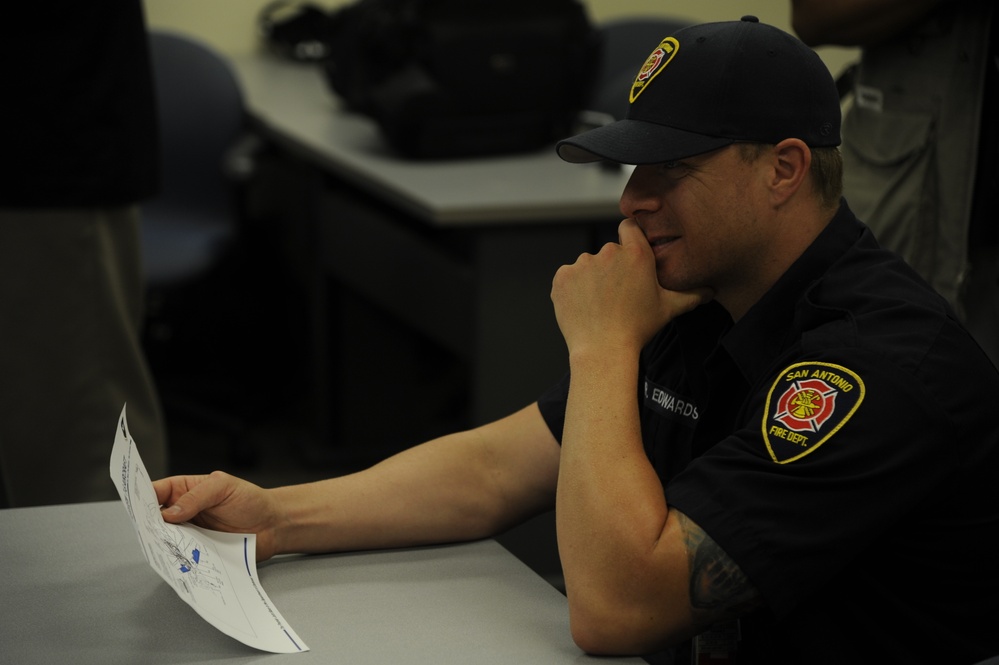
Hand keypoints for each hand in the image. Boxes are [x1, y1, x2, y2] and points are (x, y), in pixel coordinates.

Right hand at [154, 471, 283, 560]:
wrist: (273, 525)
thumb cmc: (250, 500)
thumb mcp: (223, 487)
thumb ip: (196, 496)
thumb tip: (168, 513)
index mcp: (185, 489)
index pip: (156, 491)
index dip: (142, 498)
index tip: (135, 507)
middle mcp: (183, 513)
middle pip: (154, 519)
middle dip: (148, 524)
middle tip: (147, 530)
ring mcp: (189, 534)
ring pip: (165, 540)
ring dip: (162, 543)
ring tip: (161, 545)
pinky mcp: (199, 553)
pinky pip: (182, 557)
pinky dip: (177, 559)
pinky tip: (177, 559)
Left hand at [551, 219, 710, 356]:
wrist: (602, 350)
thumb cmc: (638, 329)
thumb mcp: (669, 309)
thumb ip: (691, 295)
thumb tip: (711, 291)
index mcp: (636, 254)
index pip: (629, 227)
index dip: (628, 238)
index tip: (628, 254)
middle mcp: (608, 253)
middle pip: (608, 252)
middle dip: (611, 268)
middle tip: (616, 295)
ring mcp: (582, 264)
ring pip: (587, 265)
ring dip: (591, 279)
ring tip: (599, 304)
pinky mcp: (562, 277)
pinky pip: (568, 277)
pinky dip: (572, 289)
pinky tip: (583, 306)